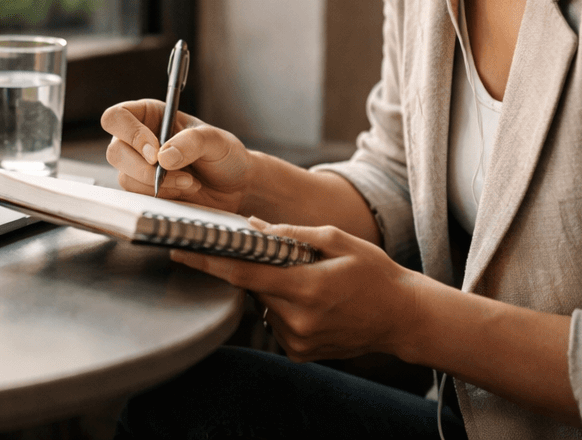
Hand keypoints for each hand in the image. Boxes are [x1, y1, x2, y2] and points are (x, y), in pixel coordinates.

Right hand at [99, 99, 254, 212]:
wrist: (235, 187)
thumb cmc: (224, 155)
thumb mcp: (215, 140)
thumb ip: (191, 142)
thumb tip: (163, 157)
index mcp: (149, 115)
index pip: (117, 117)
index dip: (129, 133)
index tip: (154, 151)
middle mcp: (138, 140)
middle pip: (115, 151)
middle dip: (142, 167)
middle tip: (170, 171)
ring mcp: (139, 167)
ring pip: (125, 178)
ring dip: (158, 184)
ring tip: (189, 181)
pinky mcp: (145, 191)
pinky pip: (139, 197)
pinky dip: (163, 196)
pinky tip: (184, 191)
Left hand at [171, 218, 417, 361]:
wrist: (402, 317)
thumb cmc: (373, 273)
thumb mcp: (338, 240)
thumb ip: (292, 235)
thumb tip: (252, 227)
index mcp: (307, 288)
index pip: (243, 275)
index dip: (208, 262)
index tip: (179, 251)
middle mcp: (298, 320)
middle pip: (251, 288)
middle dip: (251, 268)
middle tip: (268, 254)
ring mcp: (298, 341)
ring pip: (262, 305)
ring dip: (271, 288)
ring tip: (306, 280)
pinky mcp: (299, 353)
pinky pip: (275, 322)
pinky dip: (282, 306)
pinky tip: (311, 301)